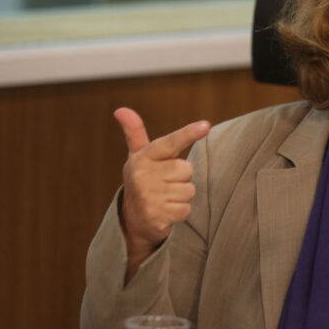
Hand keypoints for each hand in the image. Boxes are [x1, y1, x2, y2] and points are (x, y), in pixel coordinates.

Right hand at [114, 108, 209, 274]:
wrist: (132, 218)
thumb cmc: (143, 179)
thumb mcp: (139, 156)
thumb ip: (135, 132)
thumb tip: (121, 109)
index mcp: (142, 157)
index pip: (170, 143)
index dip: (188, 133)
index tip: (206, 125)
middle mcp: (143, 175)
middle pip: (186, 170)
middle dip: (181, 177)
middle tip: (165, 182)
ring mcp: (149, 196)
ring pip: (189, 190)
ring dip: (182, 196)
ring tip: (164, 197)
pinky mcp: (156, 216)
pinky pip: (186, 209)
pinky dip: (180, 211)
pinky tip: (165, 211)